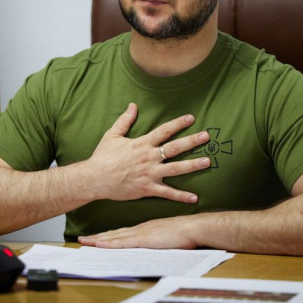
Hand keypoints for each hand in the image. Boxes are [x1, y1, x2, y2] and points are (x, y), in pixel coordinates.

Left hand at [78, 216, 197, 248]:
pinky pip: (123, 242)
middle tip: (83, 239)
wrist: (192, 227)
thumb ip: (156, 238)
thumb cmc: (183, 232)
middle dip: (97, 237)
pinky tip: (100, 244)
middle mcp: (139, 229)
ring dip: (99, 240)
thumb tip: (150, 245)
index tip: (95, 237)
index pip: (121, 233)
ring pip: (115, 238)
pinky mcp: (144, 239)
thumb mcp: (166, 234)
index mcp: (144, 229)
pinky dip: (110, 243)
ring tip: (85, 242)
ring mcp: (140, 234)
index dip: (107, 235)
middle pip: (114, 234)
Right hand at [83, 103, 210, 202]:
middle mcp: (149, 157)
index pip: (164, 131)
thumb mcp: (113, 135)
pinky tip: (195, 197)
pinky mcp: (148, 189)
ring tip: (208, 162)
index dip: (178, 123)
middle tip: (207, 136)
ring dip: (193, 165)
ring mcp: (150, 174)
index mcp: (142, 144)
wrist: (95, 178)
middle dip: (192, 141)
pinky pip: (168, 193)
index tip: (191, 118)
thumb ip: (125, 120)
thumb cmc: (102, 156)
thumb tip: (133, 105)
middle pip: (175, 148)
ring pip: (176, 169)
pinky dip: (181, 196)